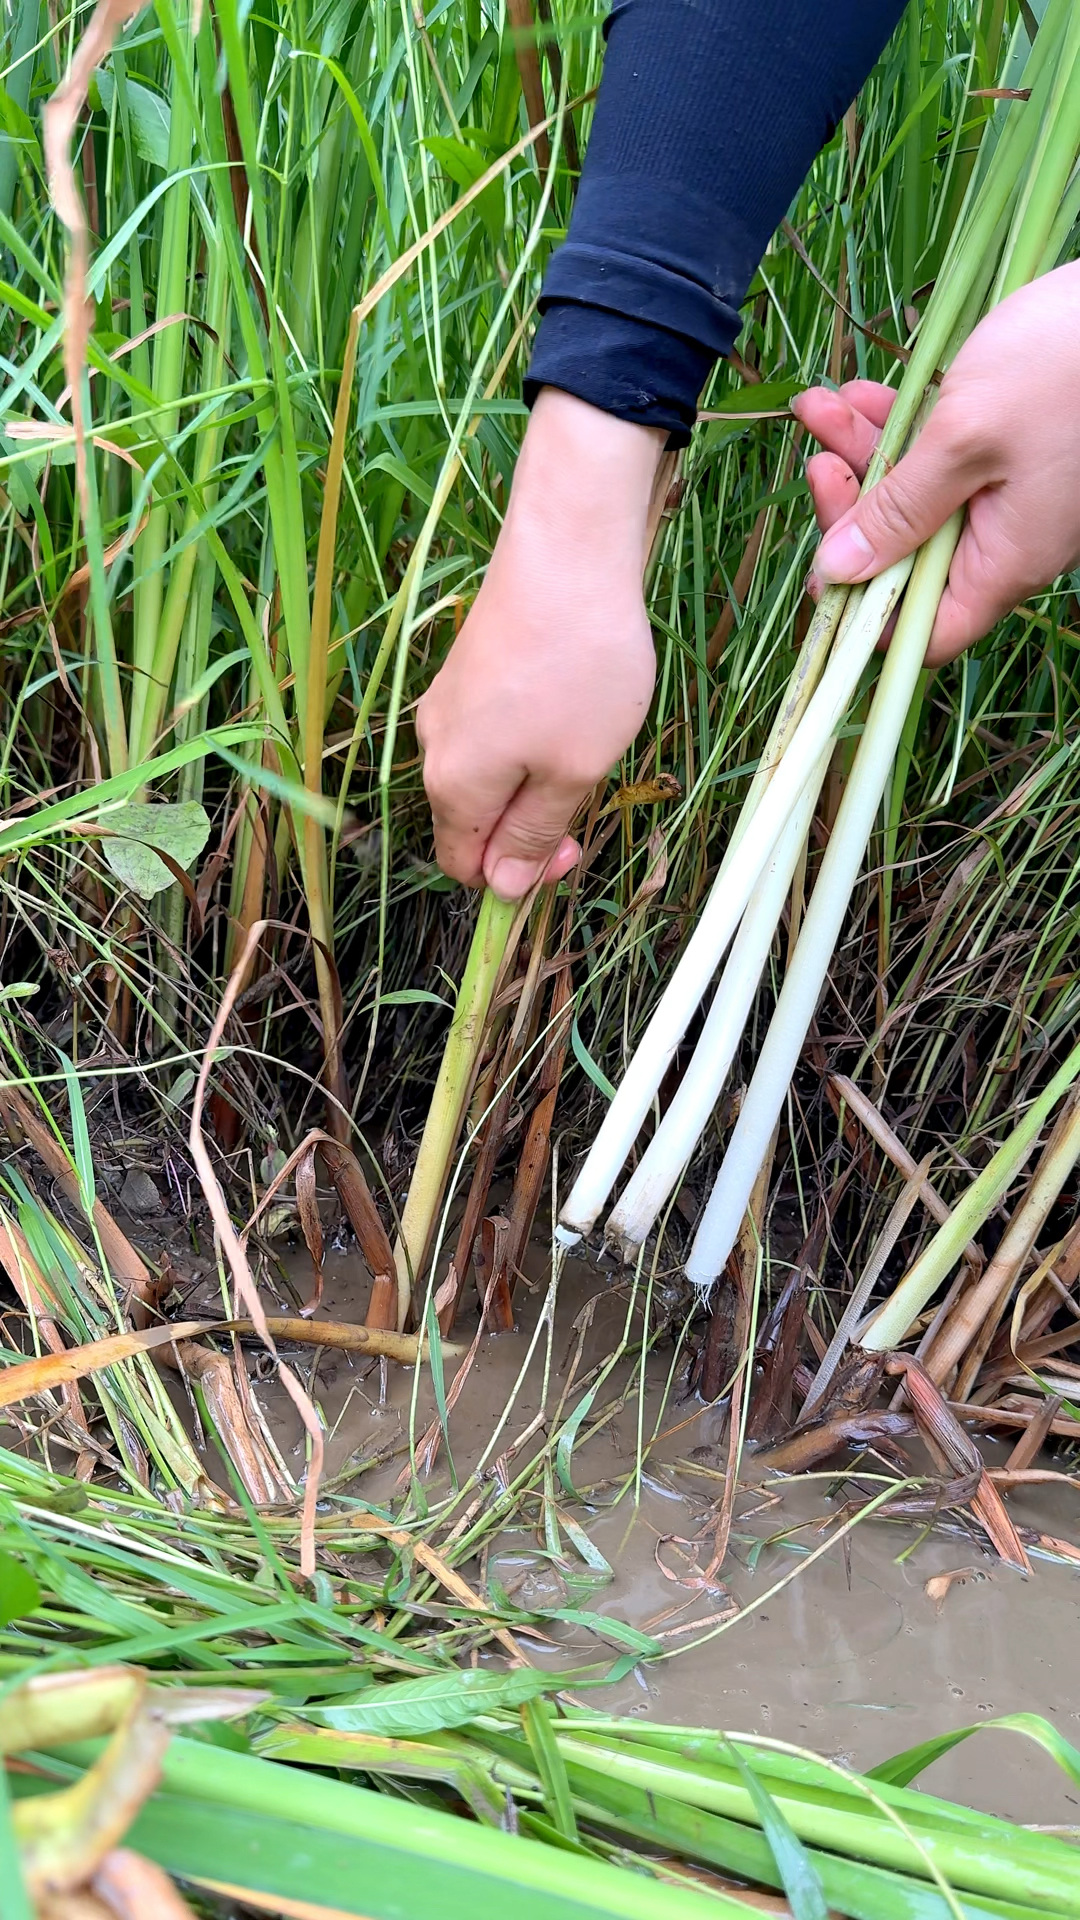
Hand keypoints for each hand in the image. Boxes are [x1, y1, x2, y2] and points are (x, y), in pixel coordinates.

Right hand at [417, 390, 664, 898]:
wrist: (568, 551)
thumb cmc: (581, 669)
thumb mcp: (574, 771)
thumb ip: (537, 834)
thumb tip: (504, 887)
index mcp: (452, 786)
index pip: (464, 865)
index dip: (515, 875)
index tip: (571, 848)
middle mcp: (433, 746)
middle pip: (472, 819)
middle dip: (528, 825)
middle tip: (590, 795)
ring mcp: (446, 702)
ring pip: (486, 772)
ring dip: (533, 777)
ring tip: (585, 741)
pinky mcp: (466, 668)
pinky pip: (491, 730)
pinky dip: (528, 736)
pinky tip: (571, 705)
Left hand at [792, 260, 1079, 665]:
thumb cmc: (1063, 366)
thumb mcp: (965, 439)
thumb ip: (900, 511)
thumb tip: (839, 573)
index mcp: (1004, 563)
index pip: (922, 632)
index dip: (865, 611)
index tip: (824, 564)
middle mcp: (1008, 542)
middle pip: (906, 558)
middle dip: (853, 509)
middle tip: (819, 460)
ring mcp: (1010, 497)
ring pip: (916, 499)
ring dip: (864, 455)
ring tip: (823, 406)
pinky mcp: (1011, 452)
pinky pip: (941, 459)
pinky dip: (899, 431)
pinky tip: (863, 394)